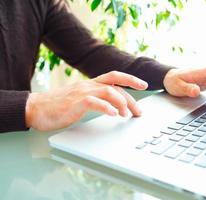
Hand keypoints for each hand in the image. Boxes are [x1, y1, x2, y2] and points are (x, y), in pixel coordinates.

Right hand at [25, 71, 147, 131]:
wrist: (36, 108)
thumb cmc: (59, 106)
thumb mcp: (81, 99)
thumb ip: (96, 99)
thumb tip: (114, 107)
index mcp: (91, 84)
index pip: (115, 77)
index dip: (131, 79)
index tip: (143, 85)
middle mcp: (88, 85)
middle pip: (116, 86)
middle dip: (131, 99)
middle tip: (138, 112)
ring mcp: (82, 92)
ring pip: (109, 91)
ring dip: (121, 103)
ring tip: (126, 114)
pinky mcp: (75, 102)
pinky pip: (94, 102)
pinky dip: (107, 107)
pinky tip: (114, 114)